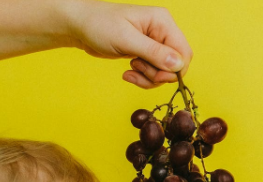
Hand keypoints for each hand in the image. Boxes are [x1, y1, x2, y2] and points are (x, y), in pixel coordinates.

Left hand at [70, 1, 192, 87]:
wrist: (79, 26)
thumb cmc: (99, 25)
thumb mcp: (126, 39)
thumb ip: (153, 52)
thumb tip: (178, 65)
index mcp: (162, 22)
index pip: (183, 52)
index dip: (174, 70)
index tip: (155, 76)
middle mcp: (162, 31)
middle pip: (176, 64)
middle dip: (158, 74)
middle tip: (138, 69)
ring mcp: (154, 43)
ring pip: (165, 72)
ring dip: (148, 77)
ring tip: (130, 68)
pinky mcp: (146, 53)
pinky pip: (153, 73)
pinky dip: (142, 78)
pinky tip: (128, 72)